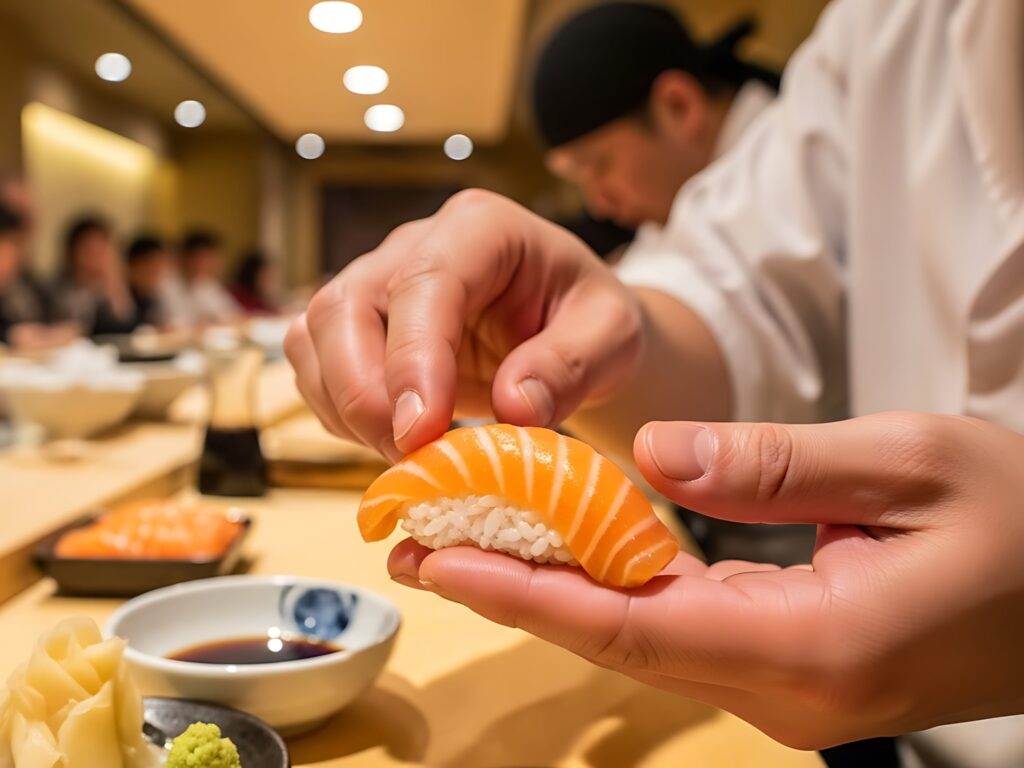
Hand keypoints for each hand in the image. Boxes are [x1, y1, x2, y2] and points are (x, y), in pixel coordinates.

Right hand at [285, 190, 644, 461]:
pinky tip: (391, 439)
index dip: (413, 358)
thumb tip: (513, 406)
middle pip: (344, 305)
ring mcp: (377, 281)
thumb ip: (571, 366)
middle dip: (363, 393)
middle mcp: (414, 245)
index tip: (421, 431)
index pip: (424, 281)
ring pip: (314, 335)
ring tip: (408, 456)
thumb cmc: (591, 324)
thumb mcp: (612, 338)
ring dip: (345, 408)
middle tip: (410, 458)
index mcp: (481, 229)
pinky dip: (340, 414)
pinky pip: (316, 367)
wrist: (571, 331)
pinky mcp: (357, 325)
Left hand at [389, 412, 1023, 747]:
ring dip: (554, 589)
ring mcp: (789, 690)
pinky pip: (682, 629)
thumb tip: (658, 453)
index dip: (528, 590)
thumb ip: (778, 462)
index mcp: (815, 645)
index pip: (634, 624)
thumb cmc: (1022, 521)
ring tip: (466, 540)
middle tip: (419, 542)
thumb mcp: (912, 464)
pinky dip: (613, 590)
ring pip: (643, 637)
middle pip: (620, 638)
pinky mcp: (791, 668)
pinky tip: (567, 550)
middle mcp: (788, 689)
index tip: (440, 557)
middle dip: (514, 590)